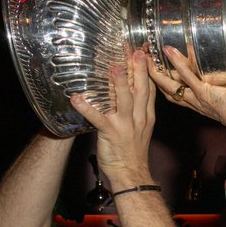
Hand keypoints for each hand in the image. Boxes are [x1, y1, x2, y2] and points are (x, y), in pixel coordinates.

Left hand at [70, 48, 155, 189]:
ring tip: (114, 67)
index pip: (149, 90)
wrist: (131, 174)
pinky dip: (87, 108)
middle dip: (139, 70)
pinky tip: (76, 98)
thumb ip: (137, 110)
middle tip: (136, 52)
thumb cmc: (132, 152)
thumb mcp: (141, 128)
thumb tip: (128, 91)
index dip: (147, 70)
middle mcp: (138, 118)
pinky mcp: (111, 134)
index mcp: (146, 116)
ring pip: (124, 101)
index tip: (144, 53)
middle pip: (140, 90)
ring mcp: (125, 126)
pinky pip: (98, 119)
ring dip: (118, 84)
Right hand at [147, 46, 225, 128]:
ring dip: (158, 70)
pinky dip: (177, 63)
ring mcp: (198, 97)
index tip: (156, 74)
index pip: (176, 96)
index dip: (165, 85)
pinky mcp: (204, 92)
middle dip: (154, 78)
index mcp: (200, 105)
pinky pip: (187, 76)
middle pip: (168, 91)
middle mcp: (195, 102)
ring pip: (171, 84)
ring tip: (148, 55)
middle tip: (143, 63)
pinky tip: (169, 50)